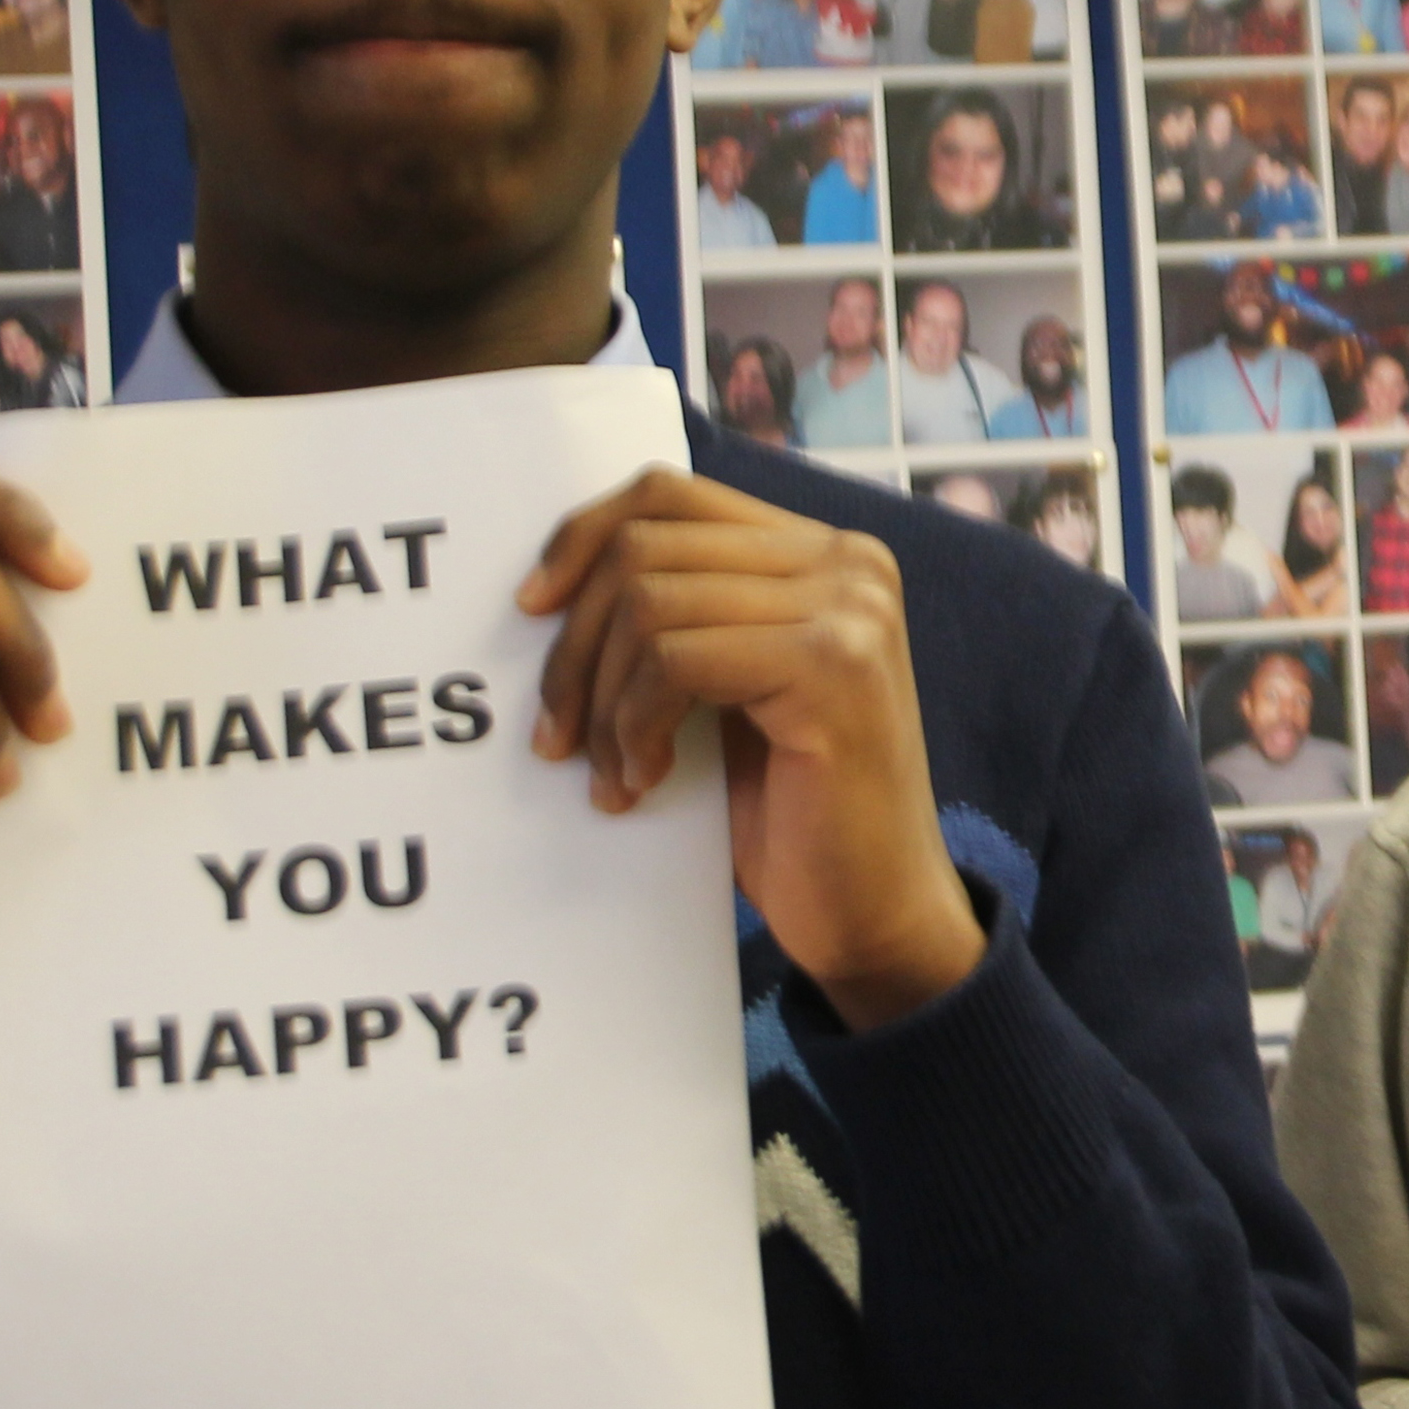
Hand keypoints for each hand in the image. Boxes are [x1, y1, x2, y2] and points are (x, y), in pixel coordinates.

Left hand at [520, 468, 984, 1031]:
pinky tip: (645, 782)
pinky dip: (635, 727)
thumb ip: (691, 615)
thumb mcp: (734, 690)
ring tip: (611, 773)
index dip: (582, 538)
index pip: (670, 494)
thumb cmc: (796, 814)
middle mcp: (849, 564)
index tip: (531, 610)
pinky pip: (675, 660)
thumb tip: (556, 580)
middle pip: (646, 547)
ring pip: (650, 603)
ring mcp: (849, 611)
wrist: (877, 914)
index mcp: (826, 556)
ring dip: (603, 700)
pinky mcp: (833, 668)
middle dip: (577, 645)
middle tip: (557, 735)